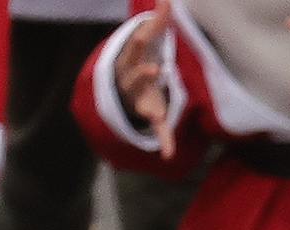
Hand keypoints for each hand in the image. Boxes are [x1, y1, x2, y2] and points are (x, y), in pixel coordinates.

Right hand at [116, 6, 178, 156]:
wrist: (121, 89)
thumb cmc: (138, 62)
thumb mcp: (145, 42)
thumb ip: (158, 22)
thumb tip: (167, 0)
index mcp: (129, 61)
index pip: (135, 48)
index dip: (144, 38)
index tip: (149, 28)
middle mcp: (130, 81)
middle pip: (134, 76)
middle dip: (143, 73)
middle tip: (155, 69)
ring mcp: (139, 100)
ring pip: (141, 104)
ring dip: (149, 109)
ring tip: (155, 113)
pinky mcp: (150, 114)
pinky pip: (156, 130)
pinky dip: (164, 141)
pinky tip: (167, 154)